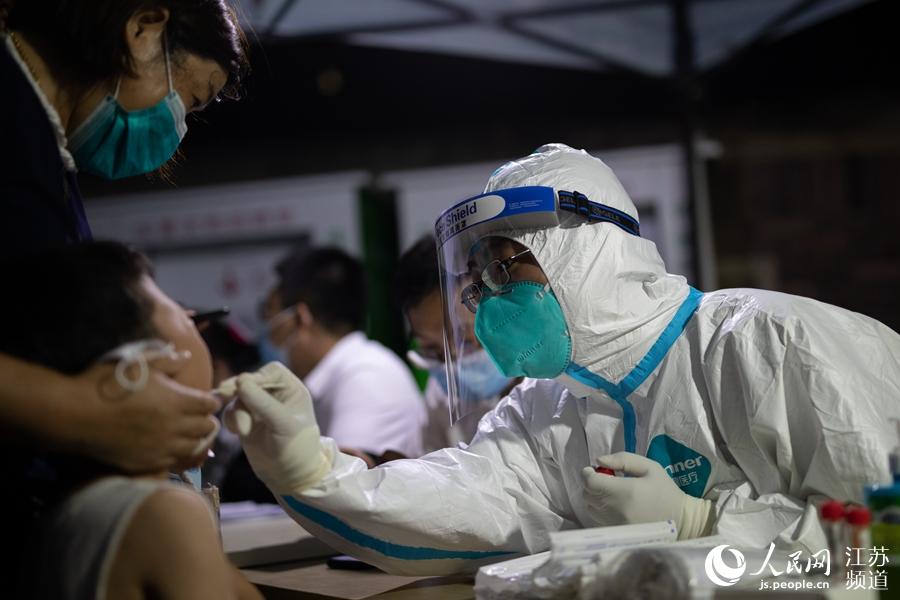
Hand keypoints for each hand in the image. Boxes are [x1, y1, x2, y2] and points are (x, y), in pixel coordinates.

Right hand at [73, 351, 220, 472]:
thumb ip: (167, 360)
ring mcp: (162, 447)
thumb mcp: (139, 363)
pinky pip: (173, 461)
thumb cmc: (107, 384)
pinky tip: (169, 446)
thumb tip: (186, 357)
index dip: (209, 400)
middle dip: (206, 420)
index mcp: (177, 400)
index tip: (204, 399)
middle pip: (206, 427)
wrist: (76, 415)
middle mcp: (175, 426)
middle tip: (198, 416)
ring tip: (188, 433)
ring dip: (194, 438)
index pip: (209, 404)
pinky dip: (177, 454)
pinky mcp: (147, 462)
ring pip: (193, 447)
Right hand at [221, 362, 330, 493]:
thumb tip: (240, 381)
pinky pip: (231, 411)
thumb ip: (263, 403)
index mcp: (292, 389)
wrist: (290, 477)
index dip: (255, 377)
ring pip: (237, 397)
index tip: (240, 386)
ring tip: (243, 431)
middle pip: (250, 381)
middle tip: (223, 395)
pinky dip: (230, 419)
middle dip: (239, 392)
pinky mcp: (245, 420)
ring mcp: (258, 407)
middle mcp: (275, 394)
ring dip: (236, 411)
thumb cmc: (296, 449)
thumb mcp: (283, 425)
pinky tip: (237, 432)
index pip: (271, 372)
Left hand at [581, 452, 713, 539]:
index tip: (594, 469)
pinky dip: (599, 510)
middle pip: (587, 494)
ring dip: (594, 497)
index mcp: (624, 491)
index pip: (591, 482)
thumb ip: (623, 459)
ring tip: (610, 492)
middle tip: (605, 479)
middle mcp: (615, 509)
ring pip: (590, 507)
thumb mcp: (649, 467)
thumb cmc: (665, 490)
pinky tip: (613, 505)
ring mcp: (615, 524)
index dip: (588, 473)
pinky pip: (597, 519)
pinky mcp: (617, 532)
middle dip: (591, 483)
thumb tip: (599, 461)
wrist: (680, 520)